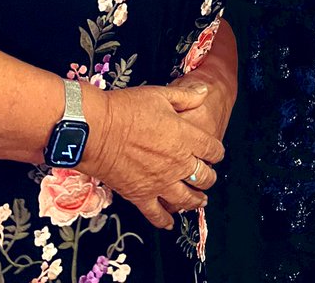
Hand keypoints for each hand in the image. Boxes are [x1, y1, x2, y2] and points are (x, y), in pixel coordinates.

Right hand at [83, 80, 224, 230]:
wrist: (97, 130)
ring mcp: (160, 182)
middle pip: (203, 176)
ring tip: (200, 200)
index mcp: (185, 137)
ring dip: (196, 201)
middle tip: (208, 176)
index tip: (216, 152)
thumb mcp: (160, 94)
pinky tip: (169, 223)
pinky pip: (157, 214)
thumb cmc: (126, 109)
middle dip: (209, 177)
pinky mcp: (141, 195)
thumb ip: (186, 96)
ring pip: (187, 199)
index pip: (212, 149)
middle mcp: (177, 163)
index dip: (217, 152)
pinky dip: (165, 221)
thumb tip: (204, 92)